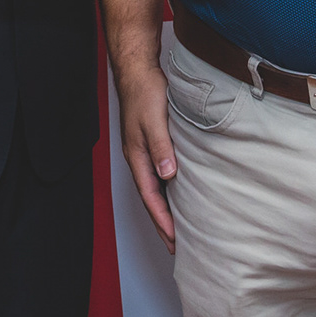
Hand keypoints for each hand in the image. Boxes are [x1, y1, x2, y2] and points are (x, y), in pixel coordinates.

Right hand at [115, 63, 177, 251]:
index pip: (150, 197)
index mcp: (137, 157)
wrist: (138, 70)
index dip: (162, 220)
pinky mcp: (152, 143)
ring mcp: (144, 151)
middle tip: (176, 246)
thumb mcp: (154, 120)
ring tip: (179, 228)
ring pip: (155, 188)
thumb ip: (161, 147)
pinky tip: (179, 194)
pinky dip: (168, 191)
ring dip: (165, 209)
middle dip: (162, 223)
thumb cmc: (145, 92)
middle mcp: (139, 158)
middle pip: (150, 198)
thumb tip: (168, 175)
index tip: (175, 240)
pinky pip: (160, 175)